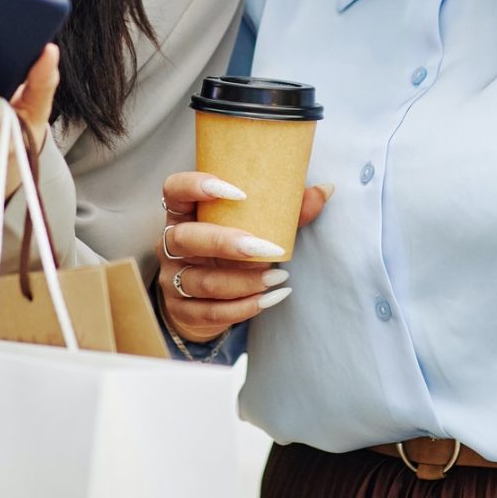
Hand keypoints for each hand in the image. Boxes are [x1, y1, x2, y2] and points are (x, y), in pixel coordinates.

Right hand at [156, 172, 333, 342]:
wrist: (201, 301)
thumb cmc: (228, 251)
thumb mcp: (247, 227)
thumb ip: (282, 211)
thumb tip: (326, 190)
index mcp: (182, 212)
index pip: (174, 189)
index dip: (198, 186)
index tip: (239, 193)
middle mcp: (170, 243)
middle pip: (186, 238)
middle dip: (228, 243)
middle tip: (268, 248)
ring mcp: (172, 278)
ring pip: (203, 280)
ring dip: (244, 281)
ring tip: (278, 277)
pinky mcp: (183, 310)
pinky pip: (212, 311)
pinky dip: (245, 307)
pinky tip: (271, 299)